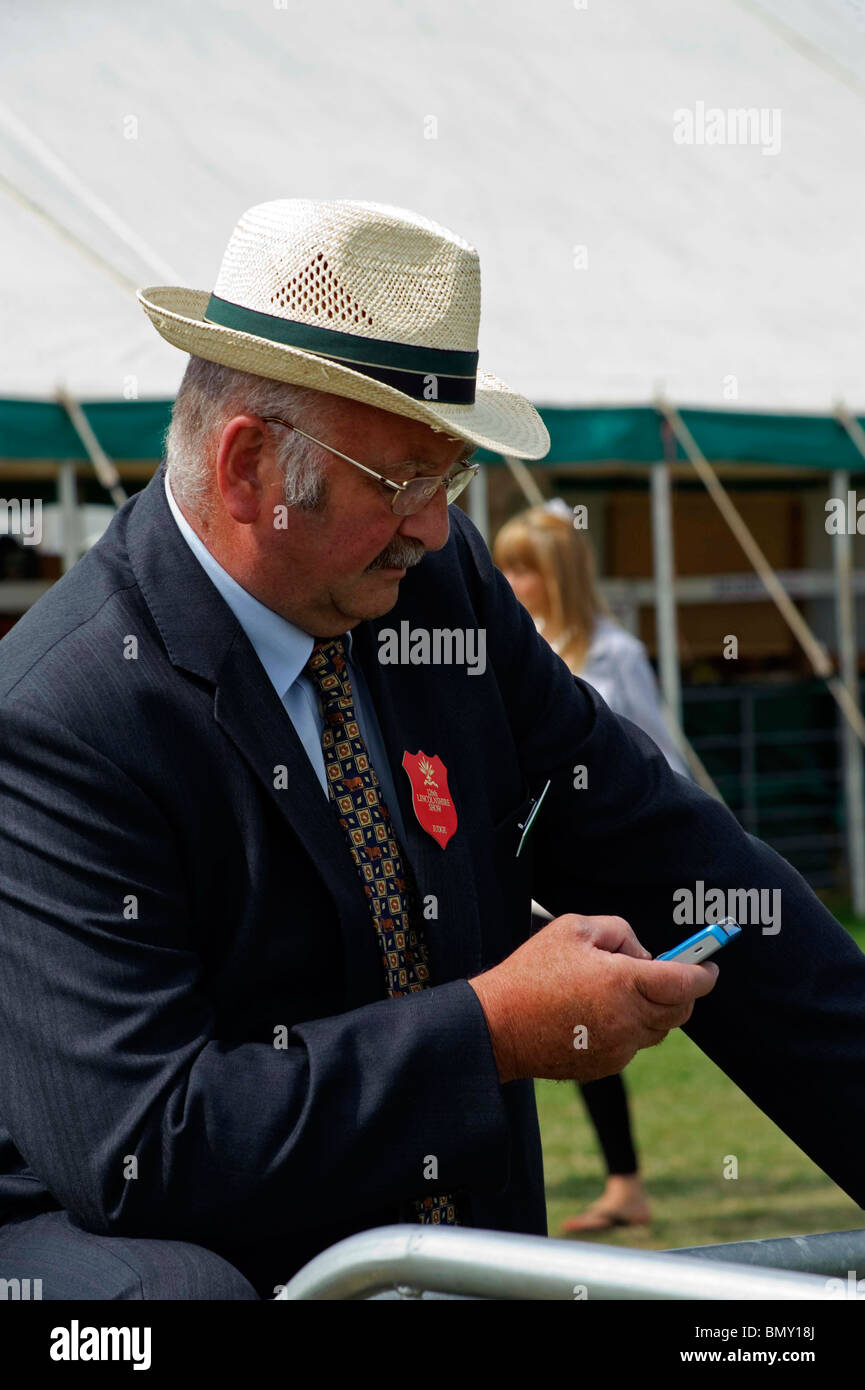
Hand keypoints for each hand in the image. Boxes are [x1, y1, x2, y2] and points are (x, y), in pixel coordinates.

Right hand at [468, 913, 718, 1082]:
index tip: (710, 966)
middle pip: (680, 1011)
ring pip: (658, 1030)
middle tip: (667, 972)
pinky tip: (599, 1012)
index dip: (704, 973)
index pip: (686, 983)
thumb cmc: (532, 972)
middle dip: (682, 991)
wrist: (498, 1026)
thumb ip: (621, 932)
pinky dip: (630, 1027)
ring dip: (654, 1009)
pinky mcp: (606, 1066)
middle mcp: (629, 1020)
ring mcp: (619, 1048)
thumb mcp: (574, 928)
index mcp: (626, 983)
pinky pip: (633, 1044)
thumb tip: (644, 955)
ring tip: (619, 988)